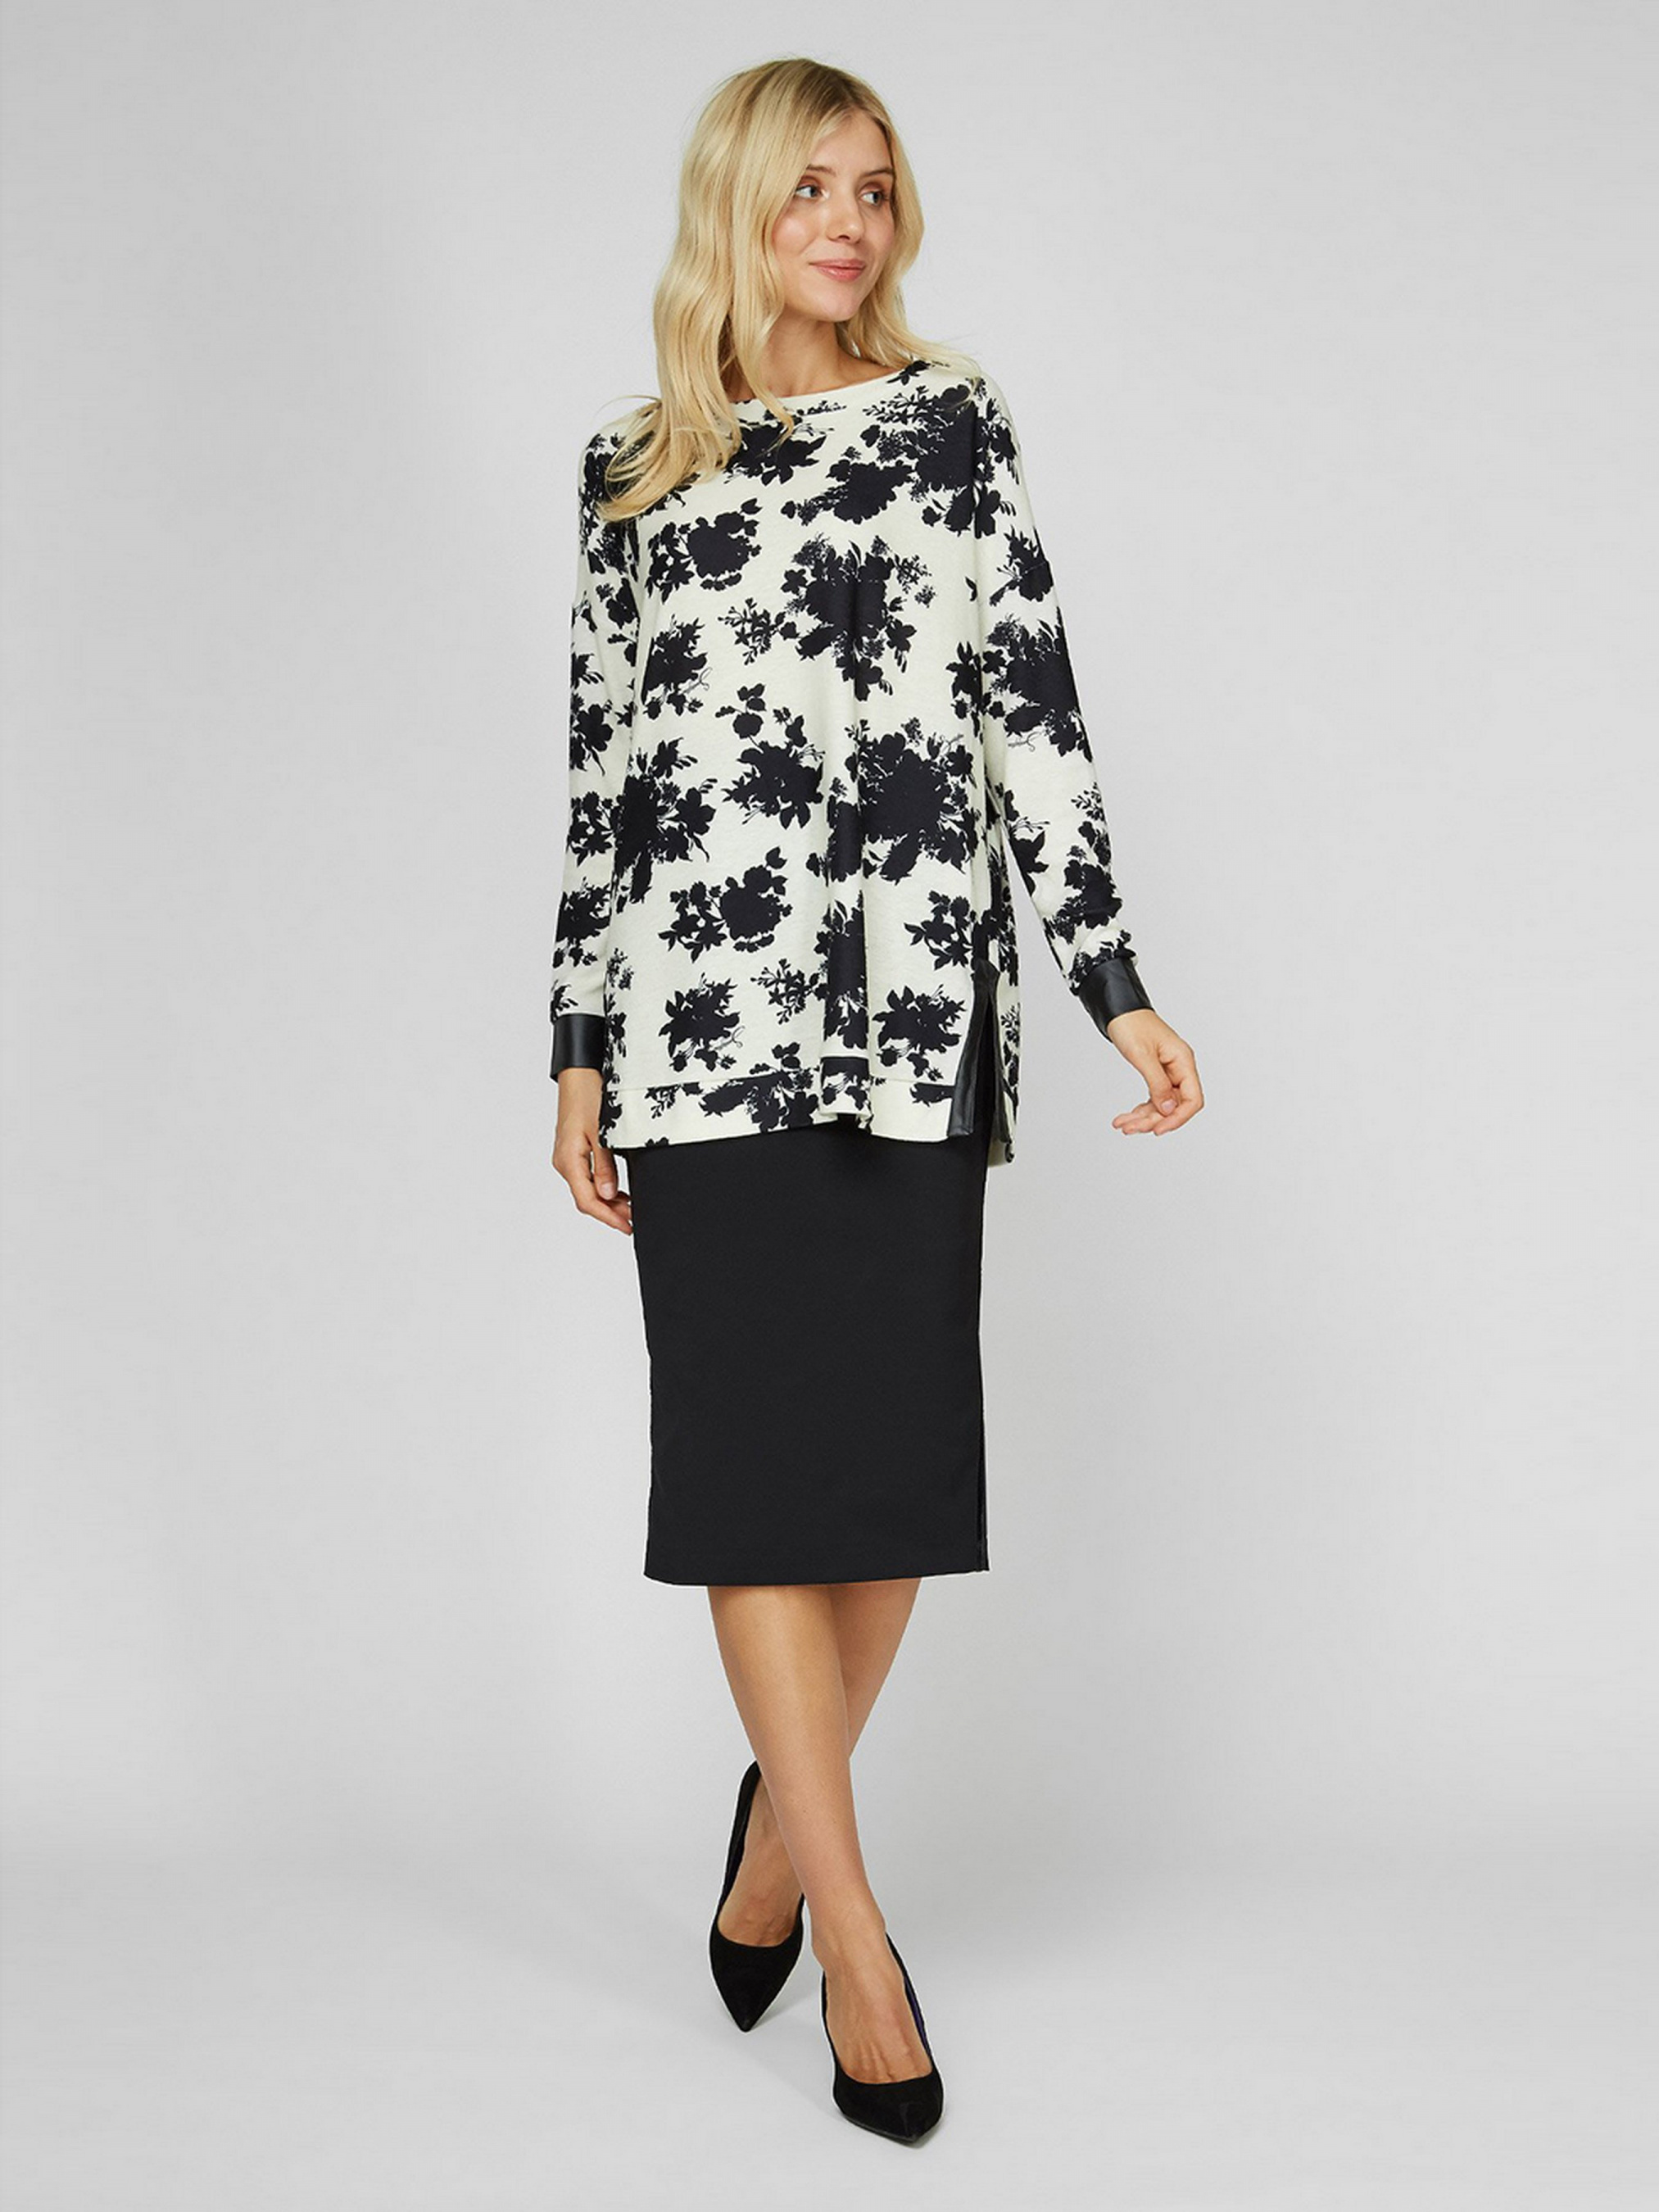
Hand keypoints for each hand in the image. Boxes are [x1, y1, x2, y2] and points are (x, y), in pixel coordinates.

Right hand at [551, 1069, 632, 1232]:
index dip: (608, 1217)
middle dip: (610, 1212)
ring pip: (587, 1189)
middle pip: (587, 1198)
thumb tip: (608, 1195)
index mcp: (569, 1160)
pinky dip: (603, 1187)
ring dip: (608, 1201)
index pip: (588, 1200)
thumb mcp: (602, 1133)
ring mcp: (568, 1158)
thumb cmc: (589, 1097)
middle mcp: (565, 1163)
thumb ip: (605, 1166)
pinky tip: (619, 1190)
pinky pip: (587, 1177)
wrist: (578, 1075)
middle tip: (634, 1219)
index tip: (627, 1226)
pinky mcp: (573, 1152)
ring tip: (631, 1207)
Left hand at [1103, 1010, 1203, 1135]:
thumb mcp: (1142, 1055)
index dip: (1178, 1118)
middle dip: (1153, 1120)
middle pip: (1175, 1106)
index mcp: (1183, 1061)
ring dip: (1143, 1118)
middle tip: (1130, 1128)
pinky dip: (1140, 1109)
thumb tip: (1169, 1110)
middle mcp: (1179, 1068)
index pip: (1192, 1099)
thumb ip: (1157, 1084)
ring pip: (1162, 1105)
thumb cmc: (1131, 1025)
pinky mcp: (1156, 1074)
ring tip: (1122, 1124)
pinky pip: (1153, 1098)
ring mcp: (1168, 1072)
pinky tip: (1127, 1117)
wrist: (1119, 1011)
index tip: (1158, 1129)